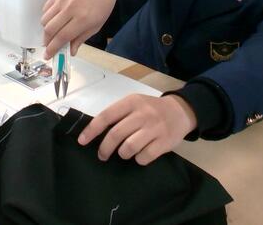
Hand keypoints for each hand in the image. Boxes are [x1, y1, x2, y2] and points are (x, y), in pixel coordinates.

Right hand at [42, 0, 118, 59]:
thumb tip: (70, 52)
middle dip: (47, 41)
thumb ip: (81, 39)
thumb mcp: (96, 26)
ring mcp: (62, 0)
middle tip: (49, 46)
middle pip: (49, 29)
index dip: (53, 49)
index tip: (47, 56)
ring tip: (53, 33)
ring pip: (44, 20)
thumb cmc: (101, 6)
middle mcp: (70, 9)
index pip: (62, 37)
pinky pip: (45, 9)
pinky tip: (54, 20)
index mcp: (82, 19)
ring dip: (46, 30)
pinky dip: (46, 17)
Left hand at [78, 94, 197, 165]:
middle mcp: (142, 114)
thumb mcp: (135, 104)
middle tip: (102, 155)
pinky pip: (144, 157)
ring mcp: (154, 128)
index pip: (106, 116)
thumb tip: (94, 132)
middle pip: (116, 134)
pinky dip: (138, 159)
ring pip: (129, 147)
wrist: (180, 111)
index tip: (82, 141)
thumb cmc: (151, 109)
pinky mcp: (164, 142)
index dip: (92, 130)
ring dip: (122, 154)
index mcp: (131, 102)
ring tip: (124, 153)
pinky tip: (140, 155)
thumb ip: (118, 114)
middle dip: (104, 148)